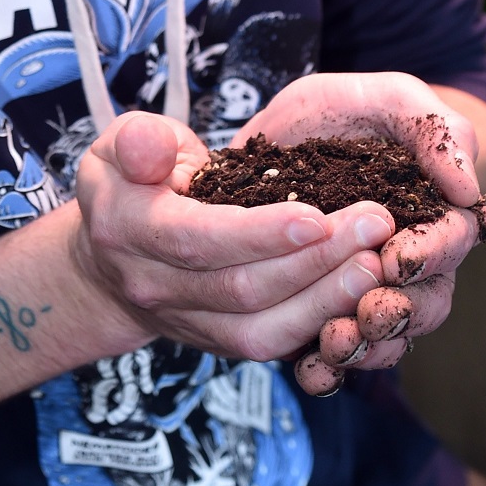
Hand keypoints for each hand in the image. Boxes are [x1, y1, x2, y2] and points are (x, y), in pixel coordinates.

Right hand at [72, 111, 393, 361]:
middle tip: (375, 224)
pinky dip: (318, 323)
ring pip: (262, 329)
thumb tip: (154, 150)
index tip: (319, 215)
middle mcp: (153, 288)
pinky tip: (357, 292)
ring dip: (326, 299)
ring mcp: (186, 324)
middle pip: (243, 288)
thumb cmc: (129, 181)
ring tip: (376, 263)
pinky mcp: (217, 343)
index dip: (259, 233)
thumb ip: (138, 140)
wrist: (109, 259)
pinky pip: (271, 344)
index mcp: (128, 229)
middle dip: (315, 260)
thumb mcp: (119, 143)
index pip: (199, 240)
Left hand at [242, 72, 482, 395]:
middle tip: (368, 314)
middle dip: (400, 314)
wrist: (278, 132)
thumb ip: (433, 130)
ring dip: (365, 346)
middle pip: (426, 304)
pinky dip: (325, 368)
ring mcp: (367, 288)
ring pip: (386, 335)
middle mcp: (409, 259)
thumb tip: (467, 188)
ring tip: (334, 344)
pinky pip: (335, 353)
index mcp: (434, 211)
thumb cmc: (347, 108)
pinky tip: (308, 369)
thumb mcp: (387, 98)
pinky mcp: (321, 307)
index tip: (397, 258)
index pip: (452, 242)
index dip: (431, 256)